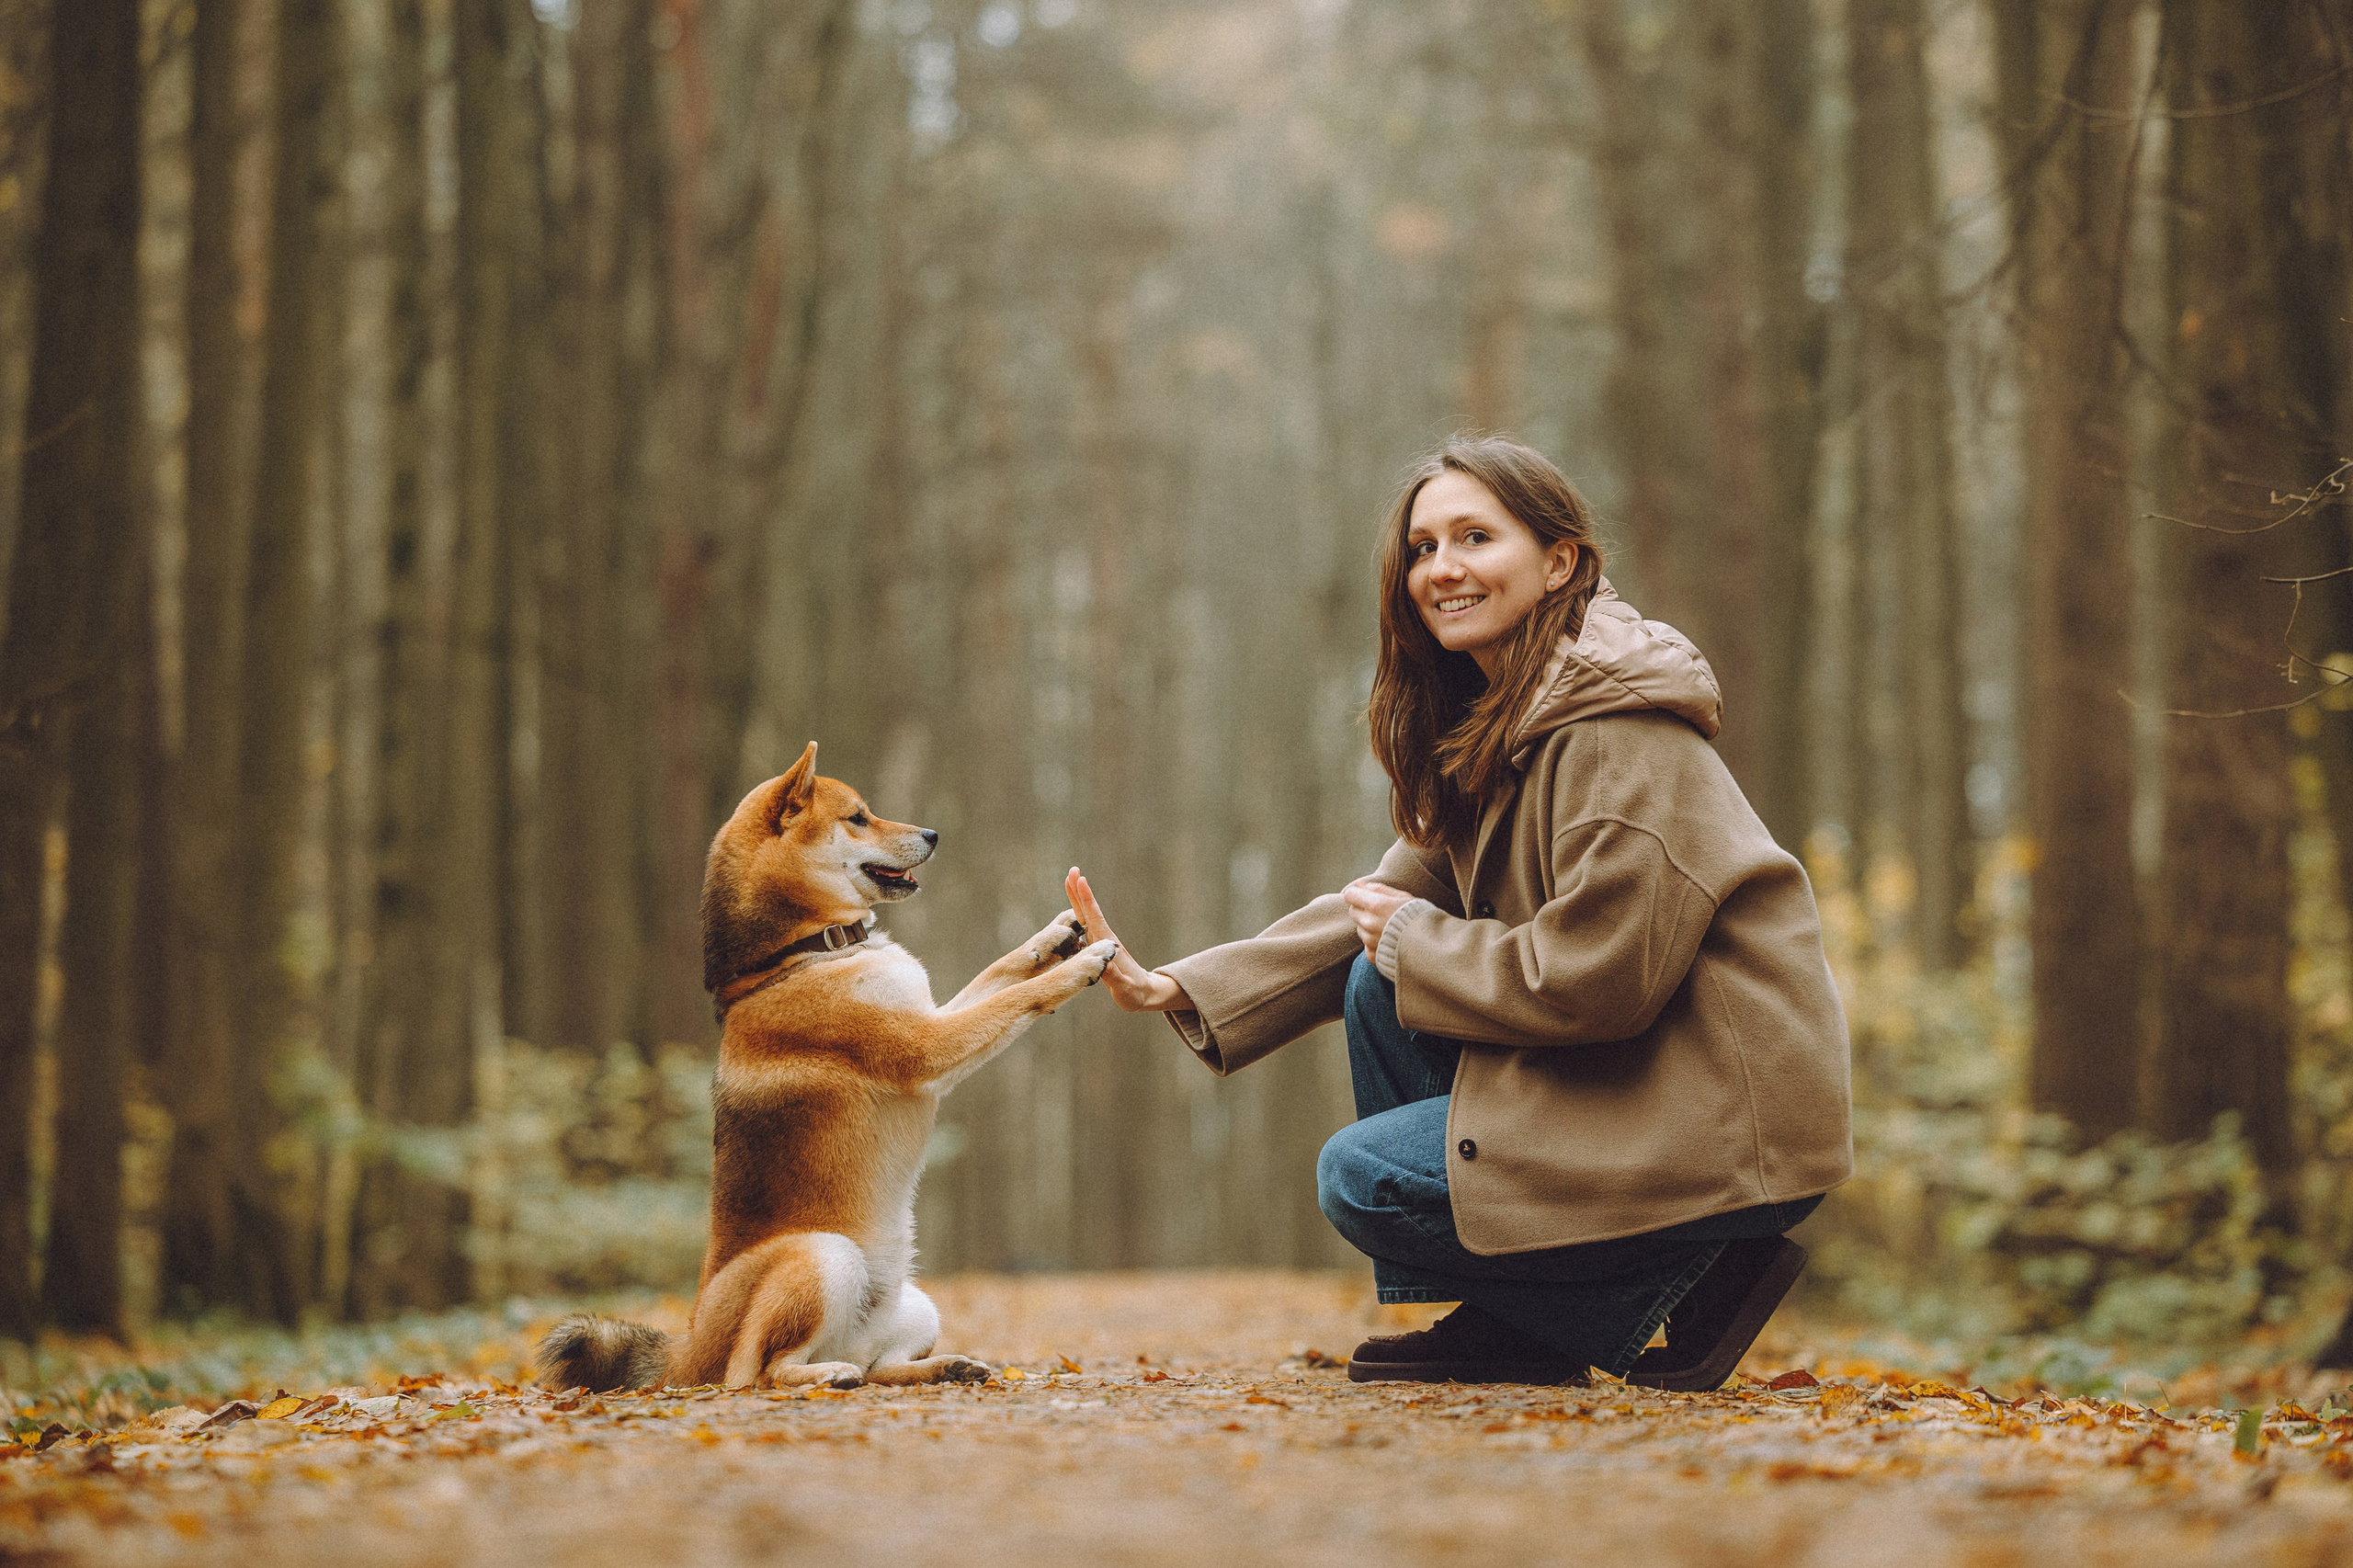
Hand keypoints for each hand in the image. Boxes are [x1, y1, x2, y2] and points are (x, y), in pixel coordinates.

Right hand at [1064, 867, 1191, 1012]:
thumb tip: (1102, 961)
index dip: (1087, 900)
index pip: (1095, 919)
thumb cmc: (1136, 994)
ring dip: (1077, 898)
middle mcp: (1104, 940)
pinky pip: (1086, 925)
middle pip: (1089, 912)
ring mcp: (1102, 942)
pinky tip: (1073, 907)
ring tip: (1070, 880)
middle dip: (1080, 891)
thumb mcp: (1125, 989)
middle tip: (1072, 870)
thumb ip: (1114, 977)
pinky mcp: (1100, 947)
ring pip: (1086, 916)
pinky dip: (1079, 912)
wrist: (1146, 993)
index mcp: (1108, 946)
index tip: (1080, 880)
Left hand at [1342, 878, 1414, 962]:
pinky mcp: (1374, 956)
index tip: (1365, 897)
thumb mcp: (1404, 897)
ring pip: (1360, 929)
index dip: (1357, 894)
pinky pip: (1366, 946)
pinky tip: (1390, 942)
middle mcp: (1370, 924)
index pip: (1350, 895)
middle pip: (1353, 912)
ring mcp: (1370, 941)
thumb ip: (1380, 890)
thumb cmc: (1421, 918)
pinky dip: (1374, 944)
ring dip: (1369, 927)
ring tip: (1389, 928)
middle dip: (1363, 910)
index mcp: (1377, 905)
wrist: (1434, 947)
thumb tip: (1360, 885)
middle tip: (1382, 913)